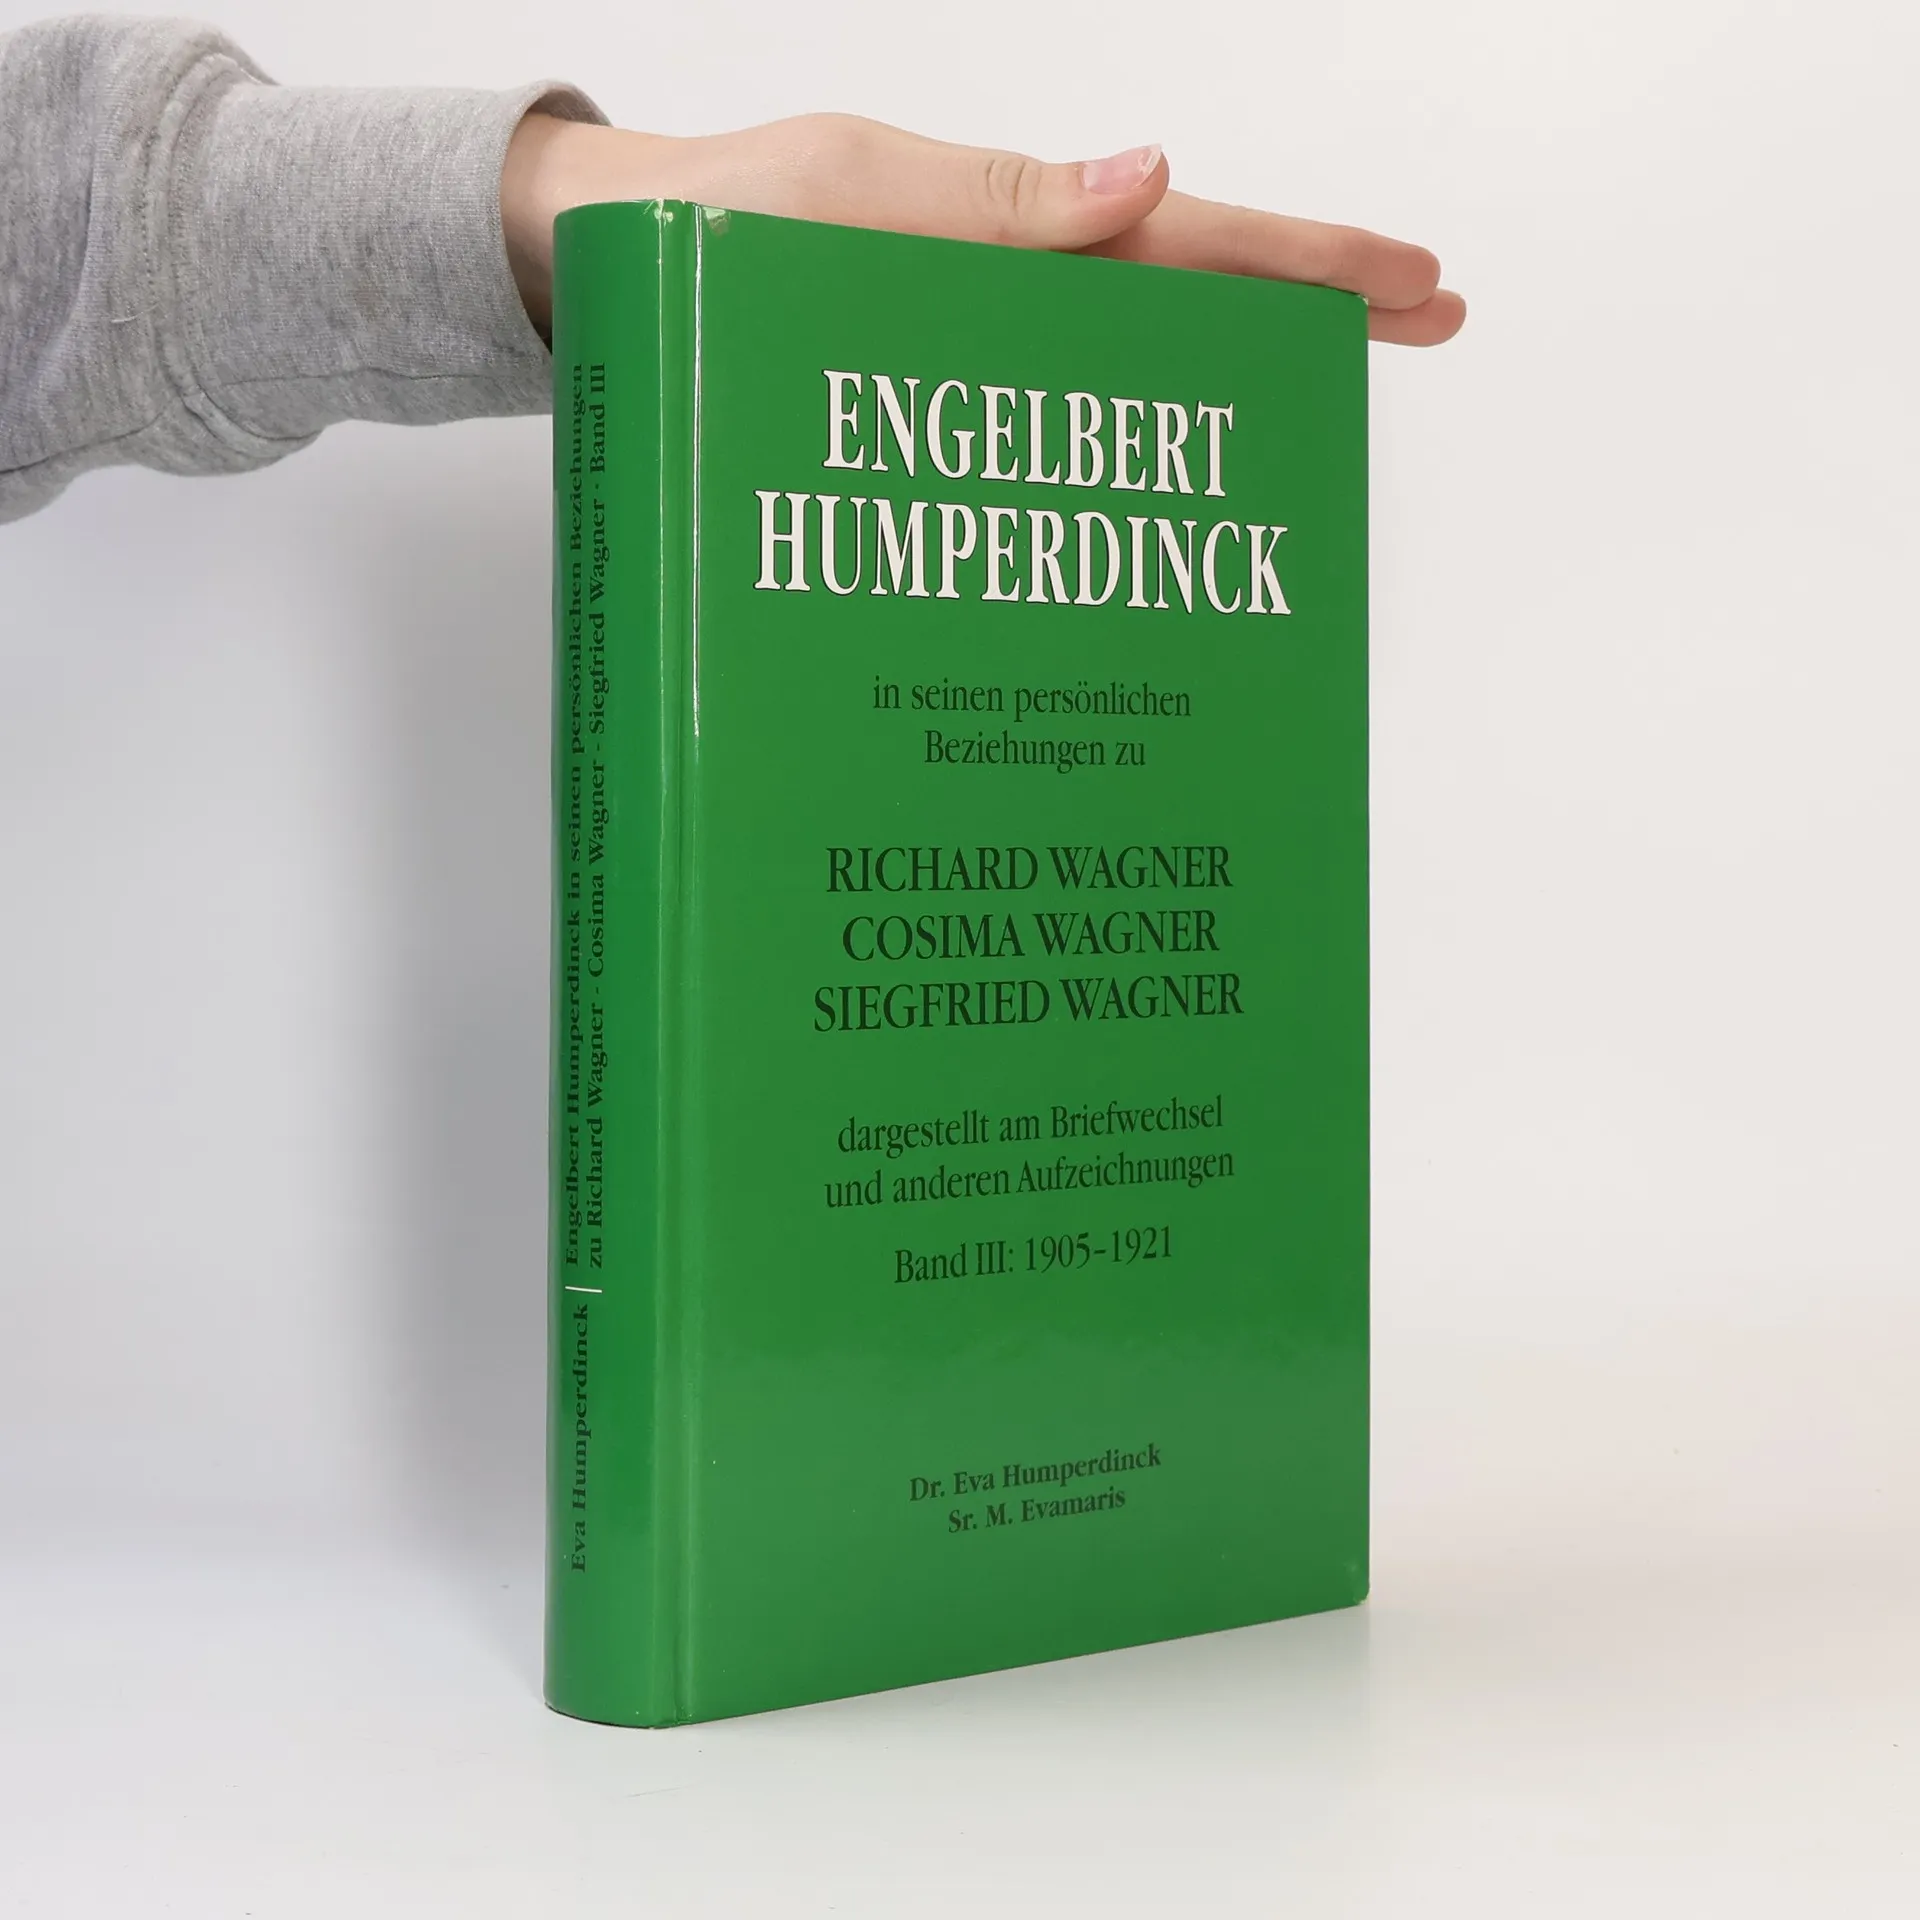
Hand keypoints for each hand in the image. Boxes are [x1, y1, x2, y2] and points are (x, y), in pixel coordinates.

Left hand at [501, 114, 1463, 345]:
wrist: (613, 271)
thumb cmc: (713, 225)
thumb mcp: (846, 194)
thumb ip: (987, 203)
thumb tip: (1145, 176)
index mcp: (1010, 229)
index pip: (1192, 242)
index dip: (1308, 264)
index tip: (1416, 282)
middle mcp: (1010, 288)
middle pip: (1192, 296)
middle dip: (1312, 306)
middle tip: (1432, 321)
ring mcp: (979, 344)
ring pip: (1132, 362)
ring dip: (1230, 377)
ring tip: (1321, 411)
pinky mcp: (934, 394)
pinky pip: (1048, 415)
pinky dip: (1117, 436)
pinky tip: (1152, 488)